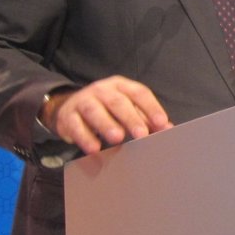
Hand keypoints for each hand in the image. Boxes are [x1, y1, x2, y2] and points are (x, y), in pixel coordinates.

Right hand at [39, 76, 172, 155]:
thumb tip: (167, 128)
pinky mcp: (67, 115)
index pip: (139, 93)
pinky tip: (93, 149)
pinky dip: (85, 137)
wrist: (70, 107)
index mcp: (121, 86)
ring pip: (94, 111)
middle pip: (118, 102)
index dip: (151, 107)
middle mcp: (102, 90)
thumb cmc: (108, 109)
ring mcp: (83, 101)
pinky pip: (75, 125)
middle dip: (131, 118)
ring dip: (106, 125)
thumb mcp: (127, 108)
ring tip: (117, 138)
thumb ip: (146, 118)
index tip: (162, 123)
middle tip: (141, 134)